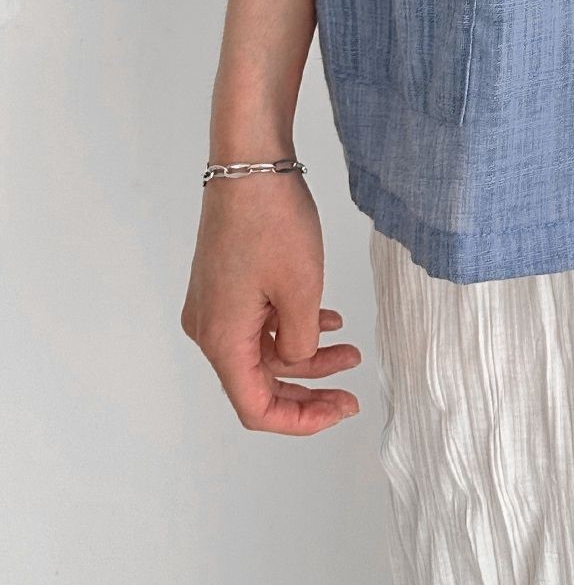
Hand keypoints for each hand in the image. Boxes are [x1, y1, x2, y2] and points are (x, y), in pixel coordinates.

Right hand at [180, 172, 360, 434]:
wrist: (249, 164)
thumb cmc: (272, 222)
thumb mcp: (301, 291)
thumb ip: (300, 343)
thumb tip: (297, 360)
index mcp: (222, 339)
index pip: (255, 407)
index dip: (299, 420)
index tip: (340, 410)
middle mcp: (210, 328)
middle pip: (259, 383)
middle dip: (307, 391)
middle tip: (350, 392)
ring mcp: (215, 305)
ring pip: (263, 351)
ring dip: (307, 355)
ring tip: (352, 351)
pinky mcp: (226, 284)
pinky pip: (260, 323)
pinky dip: (292, 327)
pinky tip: (329, 321)